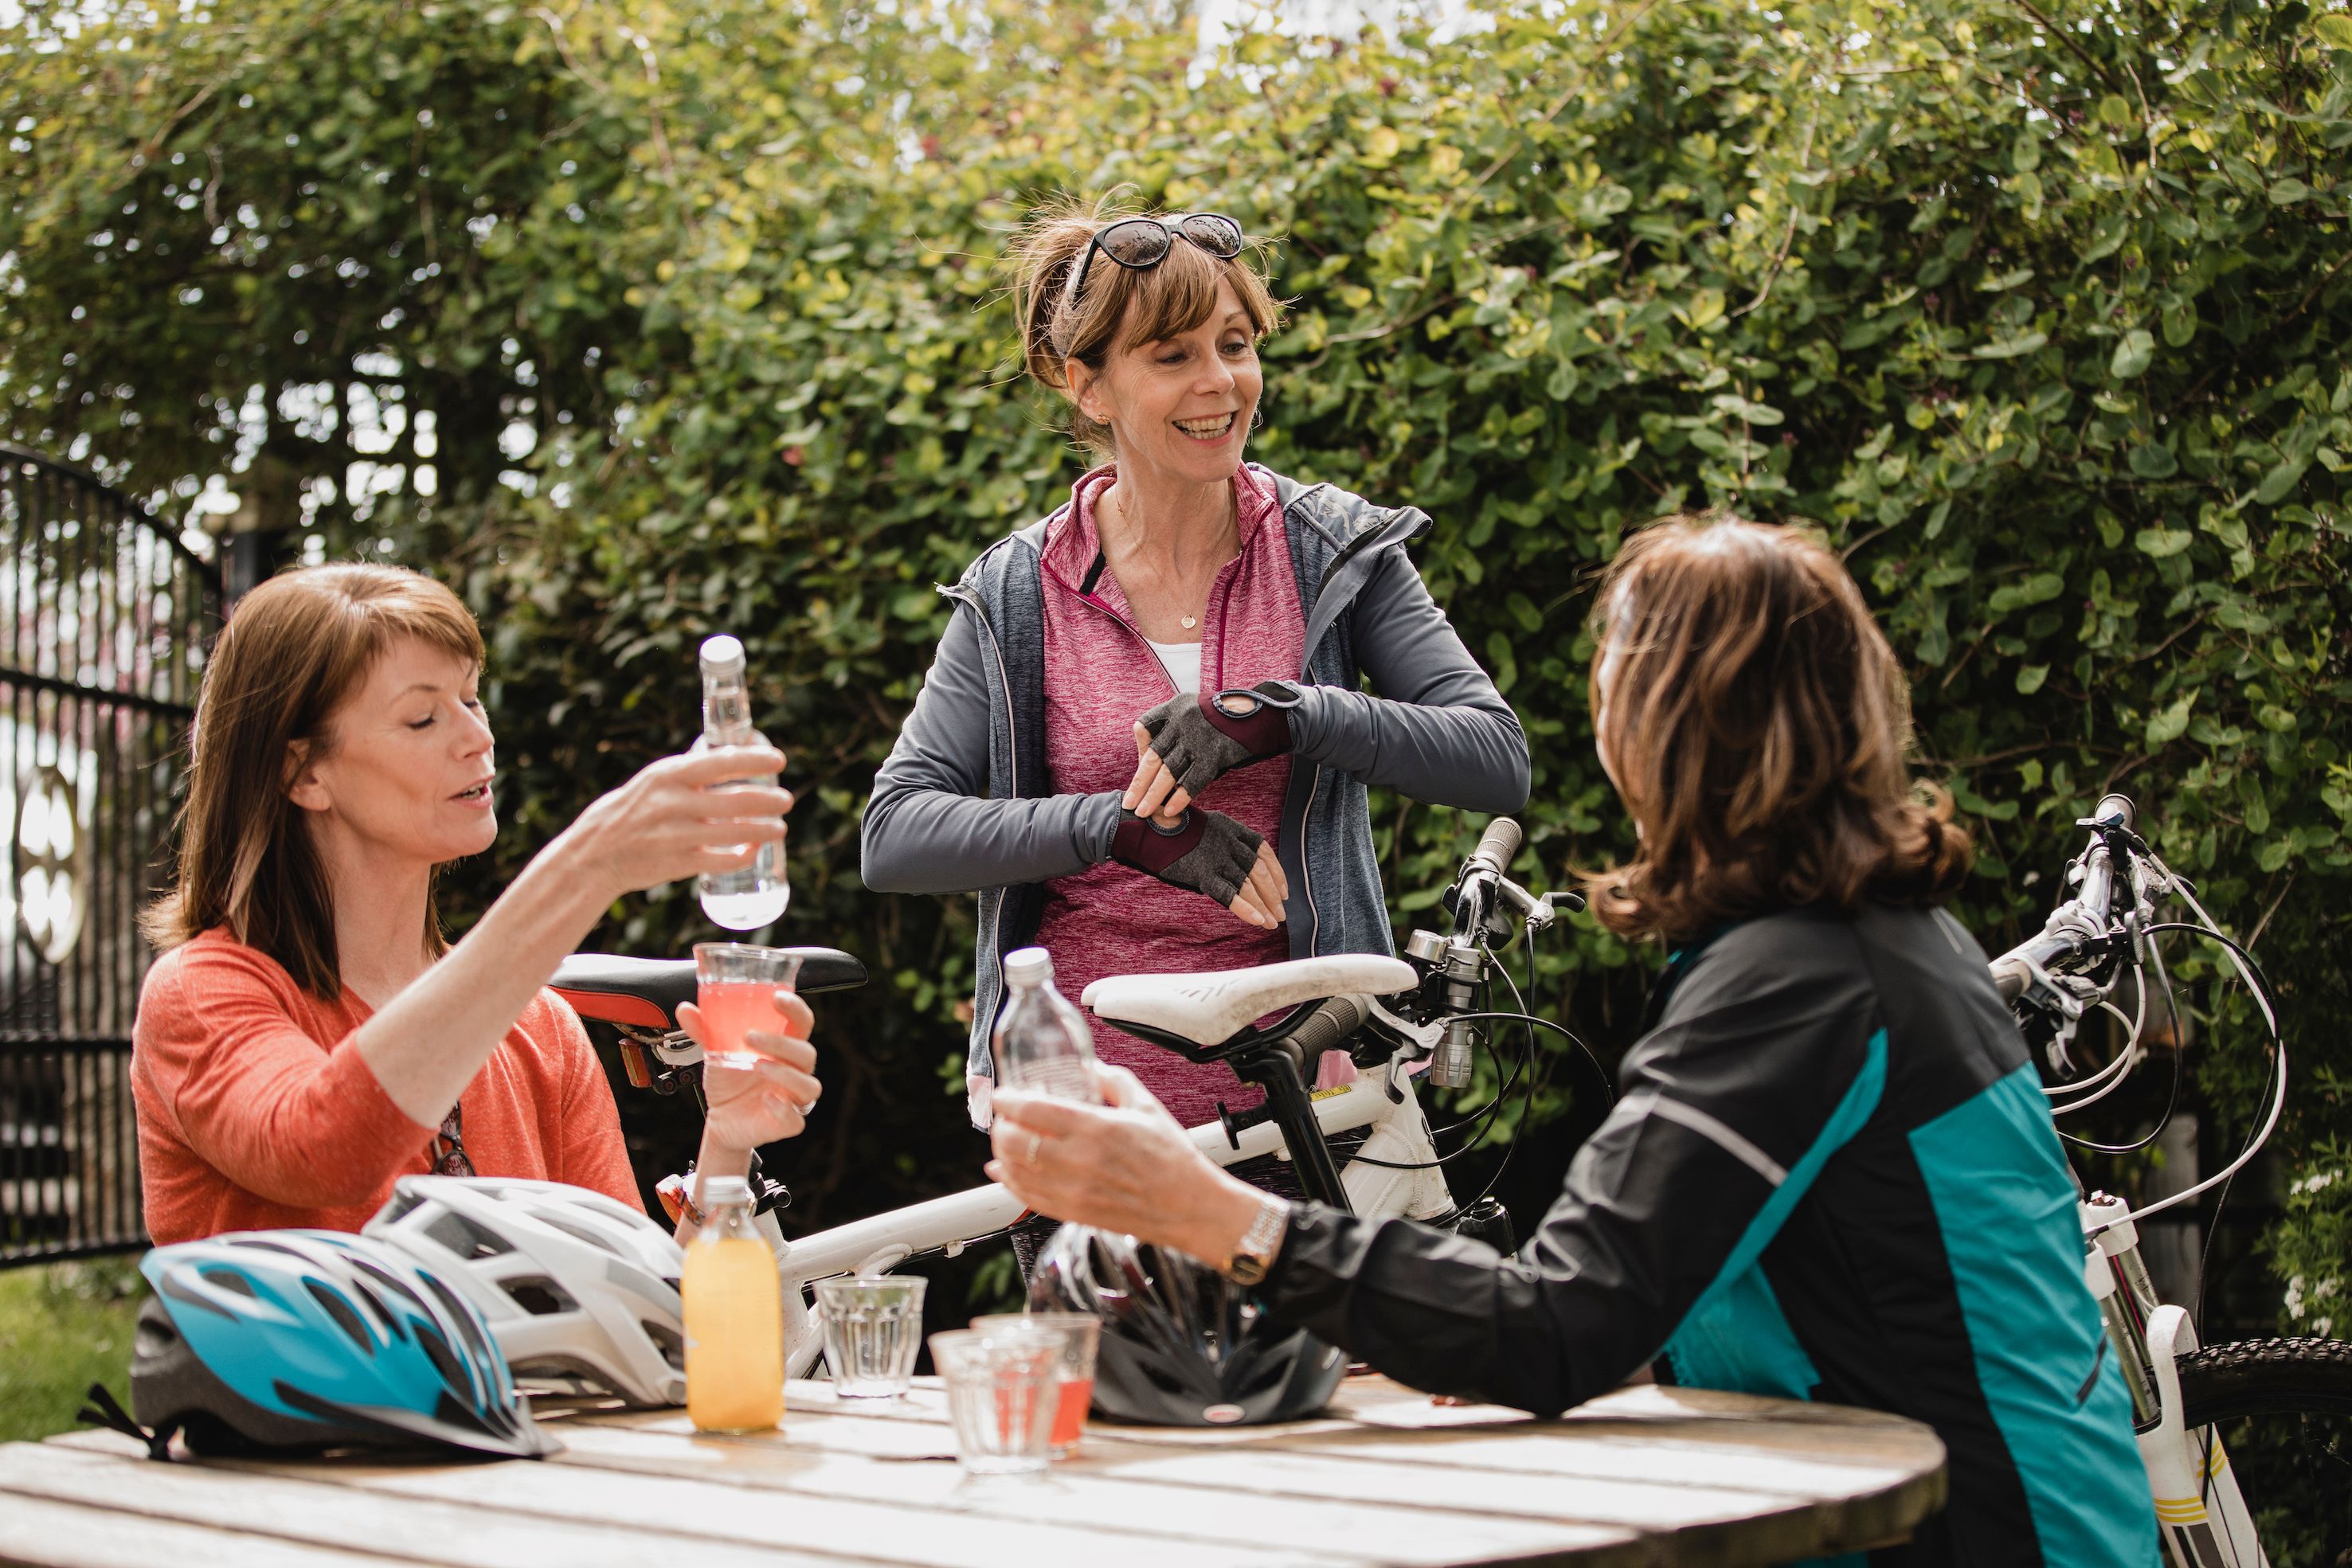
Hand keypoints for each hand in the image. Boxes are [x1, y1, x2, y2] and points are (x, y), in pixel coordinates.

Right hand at [553, 746, 789, 904]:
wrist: (595, 852)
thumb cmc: (634, 810)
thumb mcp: (655, 780)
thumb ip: (690, 772)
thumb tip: (735, 757)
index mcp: (668, 775)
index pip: (720, 762)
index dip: (755, 760)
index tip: (780, 760)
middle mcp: (672, 803)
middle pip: (735, 799)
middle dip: (768, 800)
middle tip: (787, 800)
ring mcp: (675, 835)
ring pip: (733, 832)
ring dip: (764, 830)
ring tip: (780, 828)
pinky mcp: (677, 863)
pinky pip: (720, 860)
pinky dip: (742, 856)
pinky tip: (754, 851)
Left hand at [680, 988, 819, 1152]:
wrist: (721, 1119)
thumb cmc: (729, 1082)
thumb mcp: (717, 1053)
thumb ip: (705, 1031)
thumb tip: (686, 1010)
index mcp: (783, 1047)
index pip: (802, 1023)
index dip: (795, 1009)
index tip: (777, 998)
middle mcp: (794, 1071)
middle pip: (806, 1052)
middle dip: (781, 1042)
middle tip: (749, 1036)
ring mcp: (793, 1098)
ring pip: (808, 1085)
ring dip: (785, 1073)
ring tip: (757, 1065)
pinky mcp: (787, 1122)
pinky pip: (795, 1118)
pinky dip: (782, 1108)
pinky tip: (766, 1100)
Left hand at [985, 1064, 1262, 1264]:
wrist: (1190, 1208)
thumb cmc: (1174, 1160)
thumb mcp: (1147, 1106)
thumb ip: (1114, 1081)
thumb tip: (1091, 1067)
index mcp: (1096, 1129)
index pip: (1033, 1110)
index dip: (1008, 1101)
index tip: (1003, 1095)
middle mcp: (1079, 1161)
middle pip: (1014, 1141)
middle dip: (1001, 1126)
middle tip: (1004, 1117)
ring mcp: (1073, 1191)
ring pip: (1016, 1171)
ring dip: (1002, 1153)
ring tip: (1005, 1140)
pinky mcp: (1074, 1213)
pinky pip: (1028, 1198)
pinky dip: (1010, 1182)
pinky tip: (1005, 1171)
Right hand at [1110, 804, 1288, 929]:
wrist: (1142, 827)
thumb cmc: (1167, 830)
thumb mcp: (1202, 830)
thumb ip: (1221, 846)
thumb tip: (1236, 870)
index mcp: (1230, 827)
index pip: (1263, 851)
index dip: (1277, 872)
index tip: (1284, 890)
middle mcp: (1228, 841)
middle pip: (1259, 871)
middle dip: (1273, 895)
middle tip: (1281, 913)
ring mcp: (1215, 857)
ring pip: (1248, 885)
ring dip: (1265, 906)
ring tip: (1273, 923)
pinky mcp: (1201, 872)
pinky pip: (1229, 894)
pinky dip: (1246, 909)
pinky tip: (1258, 921)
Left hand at [1123, 684, 1294, 823]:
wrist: (1263, 715)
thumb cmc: (1229, 717)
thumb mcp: (1198, 710)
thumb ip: (1176, 725)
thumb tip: (1152, 750)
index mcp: (1175, 706)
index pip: (1145, 727)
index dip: (1140, 752)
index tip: (1139, 770)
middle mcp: (1183, 720)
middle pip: (1154, 757)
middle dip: (1139, 783)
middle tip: (1129, 803)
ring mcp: (1198, 738)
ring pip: (1169, 772)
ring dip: (1154, 795)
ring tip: (1143, 812)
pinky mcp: (1215, 754)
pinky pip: (1193, 780)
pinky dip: (1180, 797)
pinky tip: (1170, 810)